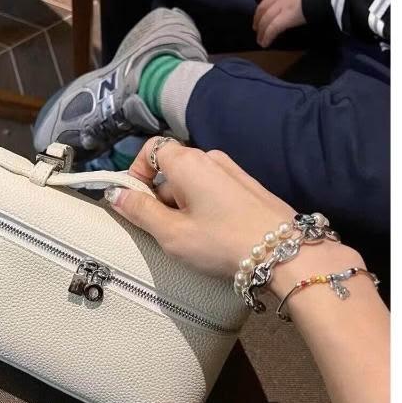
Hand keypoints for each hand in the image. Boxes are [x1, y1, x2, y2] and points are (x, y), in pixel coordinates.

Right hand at [104, 138, 359, 293]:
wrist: (287, 253)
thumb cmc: (220, 242)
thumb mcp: (171, 233)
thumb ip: (139, 211)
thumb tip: (114, 194)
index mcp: (188, 162)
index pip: (151, 150)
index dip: (136, 173)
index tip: (135, 203)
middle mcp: (211, 157)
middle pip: (171, 169)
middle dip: (159, 197)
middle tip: (164, 231)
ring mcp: (233, 171)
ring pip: (193, 182)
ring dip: (182, 205)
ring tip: (192, 238)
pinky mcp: (249, 186)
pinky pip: (214, 190)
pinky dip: (204, 207)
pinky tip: (214, 235)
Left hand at [253, 0, 308, 47]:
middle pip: (265, 4)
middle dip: (259, 15)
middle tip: (256, 24)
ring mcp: (283, 3)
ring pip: (266, 18)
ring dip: (261, 29)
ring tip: (259, 37)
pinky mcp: (286, 17)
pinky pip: (272, 28)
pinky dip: (267, 36)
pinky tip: (264, 43)